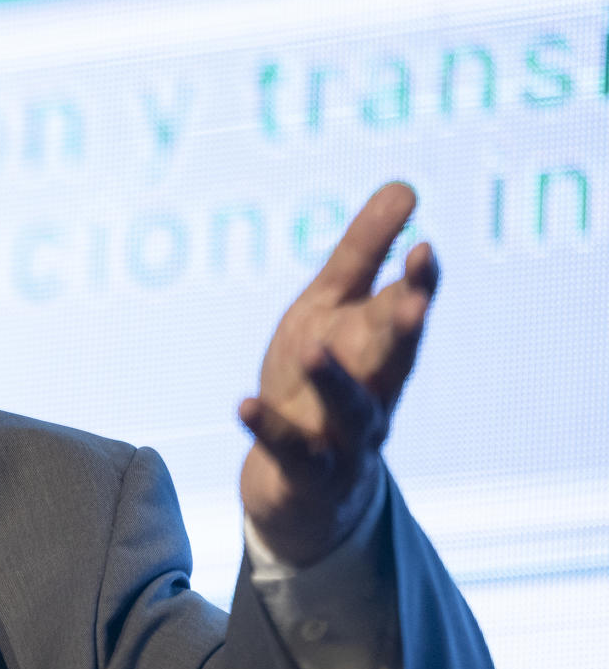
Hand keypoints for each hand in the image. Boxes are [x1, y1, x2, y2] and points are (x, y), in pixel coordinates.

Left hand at [239, 182, 438, 565]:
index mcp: (379, 349)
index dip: (418, 285)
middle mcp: (374, 393)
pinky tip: (244, 405)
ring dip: (335, 381)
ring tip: (312, 349)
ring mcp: (344, 438)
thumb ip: (365, 252)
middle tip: (412, 301)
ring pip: (351, 411)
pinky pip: (291, 451)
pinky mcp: (305, 473)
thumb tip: (407, 186)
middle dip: (405, 331)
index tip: (425, 249)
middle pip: (395, 361)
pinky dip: (269, 429)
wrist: (298, 482)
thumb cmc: (317, 380)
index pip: (405, 313)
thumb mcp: (331, 309)